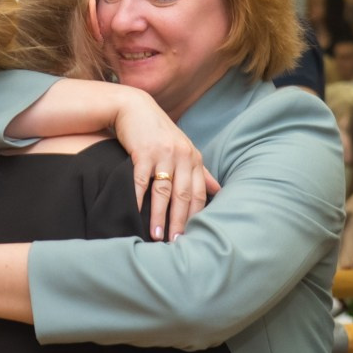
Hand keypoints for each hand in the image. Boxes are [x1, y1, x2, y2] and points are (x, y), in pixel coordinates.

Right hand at [112, 90, 218, 240]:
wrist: (134, 107)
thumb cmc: (159, 132)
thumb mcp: (184, 148)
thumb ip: (200, 171)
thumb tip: (219, 190)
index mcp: (194, 158)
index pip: (199, 194)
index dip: (196, 217)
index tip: (194, 237)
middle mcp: (182, 156)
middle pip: (183, 196)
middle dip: (180, 222)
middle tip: (176, 244)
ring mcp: (162, 154)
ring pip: (163, 192)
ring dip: (159, 216)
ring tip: (155, 237)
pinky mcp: (142, 152)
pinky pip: (141, 180)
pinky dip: (138, 199)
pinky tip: (136, 213)